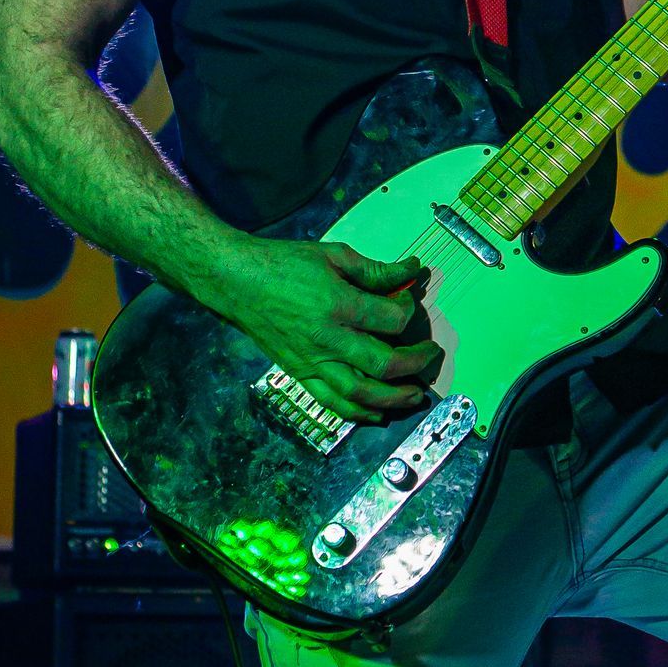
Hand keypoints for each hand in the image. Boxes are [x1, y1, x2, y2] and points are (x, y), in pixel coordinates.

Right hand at [216, 237, 439, 422]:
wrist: (238, 282)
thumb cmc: (284, 264)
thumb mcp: (333, 254)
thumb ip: (374, 269)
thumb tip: (411, 271)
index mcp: (337, 304)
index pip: (390, 320)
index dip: (409, 313)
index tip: (409, 305)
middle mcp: (327, 338)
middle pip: (383, 363)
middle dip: (415, 363)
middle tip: (429, 356)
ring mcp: (312, 361)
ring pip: (360, 392)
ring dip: (394, 398)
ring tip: (415, 395)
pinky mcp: (300, 373)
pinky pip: (332, 402)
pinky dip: (357, 412)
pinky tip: (377, 412)